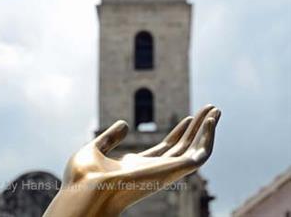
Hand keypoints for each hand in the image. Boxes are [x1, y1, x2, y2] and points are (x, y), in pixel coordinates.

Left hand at [44, 105, 220, 216]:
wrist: (85, 190)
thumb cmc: (82, 179)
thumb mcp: (95, 150)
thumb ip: (110, 138)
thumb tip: (125, 124)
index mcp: (138, 168)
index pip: (167, 150)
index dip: (179, 133)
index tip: (188, 117)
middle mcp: (155, 171)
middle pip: (184, 148)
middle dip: (198, 129)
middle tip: (210, 109)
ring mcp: (165, 173)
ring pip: (195, 151)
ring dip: (208, 131)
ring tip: (216, 111)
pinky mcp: (173, 173)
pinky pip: (199, 156)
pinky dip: (208, 138)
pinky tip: (211, 121)